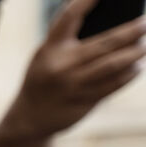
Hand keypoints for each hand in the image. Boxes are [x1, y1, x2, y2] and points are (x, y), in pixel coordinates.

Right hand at [0, 0, 145, 143]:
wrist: (29, 117)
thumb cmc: (43, 77)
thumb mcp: (45, 55)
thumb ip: (66, 38)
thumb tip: (106, 19)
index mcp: (50, 49)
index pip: (69, 17)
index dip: (86, 2)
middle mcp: (61, 66)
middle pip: (105, 43)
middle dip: (131, 32)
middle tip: (145, 23)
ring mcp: (72, 85)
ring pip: (113, 65)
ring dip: (135, 54)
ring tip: (145, 47)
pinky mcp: (83, 101)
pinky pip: (113, 85)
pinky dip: (129, 75)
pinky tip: (138, 67)